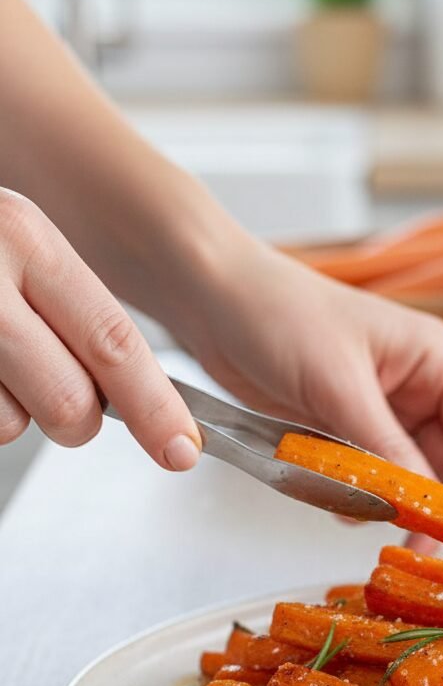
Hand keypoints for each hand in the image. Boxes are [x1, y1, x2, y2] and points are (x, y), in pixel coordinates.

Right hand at [0, 189, 200, 469]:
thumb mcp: (14, 250)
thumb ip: (68, 309)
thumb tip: (137, 394)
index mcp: (25, 236)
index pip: (114, 340)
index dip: (156, 407)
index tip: (182, 449)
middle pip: (71, 400)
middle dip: (77, 420)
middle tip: (61, 398)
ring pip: (11, 424)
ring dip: (9, 414)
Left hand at [170, 237, 442, 511]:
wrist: (211, 300)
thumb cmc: (279, 315)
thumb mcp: (338, 385)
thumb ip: (383, 448)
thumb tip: (422, 504)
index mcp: (434, 360)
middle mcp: (417, 386)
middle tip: (430, 554)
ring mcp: (380, 410)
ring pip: (409, 476)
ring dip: (396, 507)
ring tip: (382, 535)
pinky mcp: (344, 428)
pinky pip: (368, 476)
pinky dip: (359, 497)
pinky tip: (340, 508)